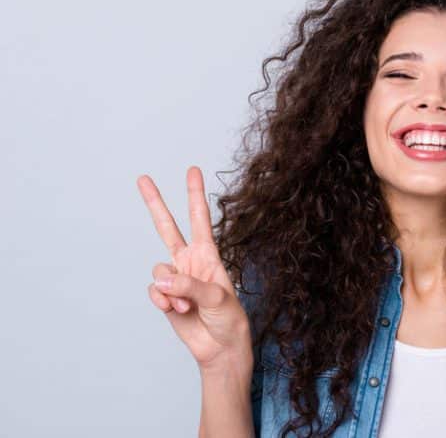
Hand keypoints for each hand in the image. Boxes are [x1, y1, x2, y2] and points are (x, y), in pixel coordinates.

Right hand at [137, 166, 251, 372]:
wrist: (220, 347)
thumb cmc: (228, 319)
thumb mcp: (216, 298)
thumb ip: (188, 285)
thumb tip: (160, 280)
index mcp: (208, 255)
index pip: (200, 219)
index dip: (195, 195)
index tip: (192, 170)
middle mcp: (190, 261)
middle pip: (167, 227)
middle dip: (155, 203)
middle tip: (143, 178)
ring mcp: (175, 278)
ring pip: (158, 270)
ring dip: (170, 290)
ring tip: (186, 306)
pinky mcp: (164, 296)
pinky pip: (153, 291)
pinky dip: (162, 301)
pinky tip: (175, 311)